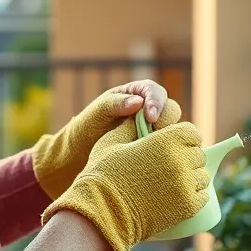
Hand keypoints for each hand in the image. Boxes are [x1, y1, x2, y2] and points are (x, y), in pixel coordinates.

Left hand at [31, 81, 180, 199]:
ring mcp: (152, 130)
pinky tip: (159, 159)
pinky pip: (167, 145)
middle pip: (169, 109)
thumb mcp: (96, 114)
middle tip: (155, 133)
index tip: (150, 117)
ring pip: (171, 129)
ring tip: (157, 148)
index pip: (153, 91)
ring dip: (168, 136)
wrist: (79, 156)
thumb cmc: (85, 129)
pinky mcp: (153, 147)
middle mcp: (146, 110)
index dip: (156, 102)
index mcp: (134, 94)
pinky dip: (166, 149)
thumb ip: (115, 105)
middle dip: (165, 119)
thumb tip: (138, 102)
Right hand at [41, 118, 209, 250]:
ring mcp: (186, 184)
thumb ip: (131, 126)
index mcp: (165, 140)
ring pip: (202, 176)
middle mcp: (180, 160)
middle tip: (171, 165)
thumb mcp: (112, 141)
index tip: (174, 144)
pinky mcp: (187, 206)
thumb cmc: (103, 174)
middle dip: (187, 157)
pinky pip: (203, 197)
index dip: (183, 137)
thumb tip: (142, 117)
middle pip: (198, 154)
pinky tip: (180, 195)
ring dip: (192, 176)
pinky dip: (195, 195)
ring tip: (175, 181)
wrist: (102, 212)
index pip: (191, 132)